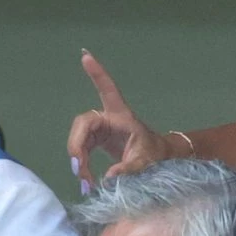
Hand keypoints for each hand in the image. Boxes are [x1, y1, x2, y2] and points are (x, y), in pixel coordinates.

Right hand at [67, 50, 175, 185]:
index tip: (86, 56)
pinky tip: (84, 178)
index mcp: (122, 116)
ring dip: (78, 158)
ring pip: (79, 138)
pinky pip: (81, 148)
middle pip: (83, 124)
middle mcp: (108, 119)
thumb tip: (108, 177)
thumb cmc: (155, 153)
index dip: (97, 74)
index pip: (108, 91)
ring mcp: (100, 130)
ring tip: (85, 180)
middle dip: (77, 145)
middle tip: (79, 168)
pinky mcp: (96, 140)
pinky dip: (80, 163)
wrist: (158, 158)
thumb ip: (129, 168)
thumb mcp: (146, 161)